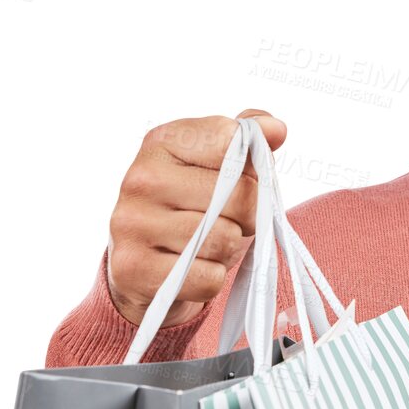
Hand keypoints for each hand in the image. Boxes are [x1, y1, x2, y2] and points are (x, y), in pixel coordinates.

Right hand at [106, 109, 286, 328]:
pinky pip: (207, 278)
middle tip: (229, 221)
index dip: (254, 167)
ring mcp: (132, 224)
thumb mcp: (218, 166)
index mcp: (163, 142)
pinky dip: (211, 278)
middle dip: (248, 215)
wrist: (144, 268)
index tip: (242, 177)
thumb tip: (276, 129)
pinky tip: (193, 268)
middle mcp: (141, 178)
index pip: (234, 141)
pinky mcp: (132, 268)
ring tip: (209, 243)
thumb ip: (248, 140)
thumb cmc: (192, 209)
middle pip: (240, 196)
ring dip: (229, 249)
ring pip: (225, 239)